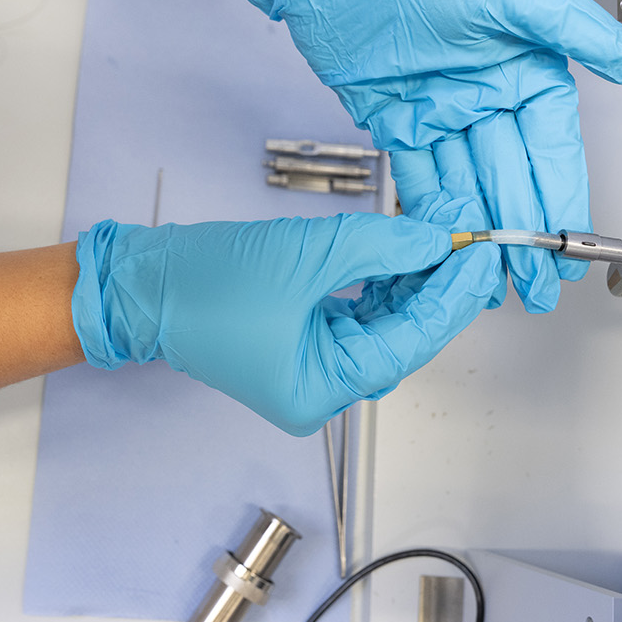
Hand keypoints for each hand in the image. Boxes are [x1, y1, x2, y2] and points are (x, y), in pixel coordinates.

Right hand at [72, 214, 502, 435]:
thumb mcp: (303, 257)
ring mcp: (308, 365)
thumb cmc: (202, 285)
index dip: (450, 295)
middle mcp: (319, 388)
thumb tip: (435, 241)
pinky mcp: (298, 340)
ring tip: (437, 233)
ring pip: (379, 323)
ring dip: (407, 279)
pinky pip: (353, 314)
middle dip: (434, 284)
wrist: (141, 284)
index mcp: (320, 388)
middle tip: (465, 235)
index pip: (408, 341)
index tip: (480, 254)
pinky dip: (376, 282)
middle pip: (400, 336)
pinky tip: (399, 250)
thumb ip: (378, 248)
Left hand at [234, 0, 621, 309]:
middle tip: (535, 286)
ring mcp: (441, 113)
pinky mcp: (396, 122)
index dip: (563, 200)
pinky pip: (420, 177)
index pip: (552, 148)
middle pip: (512, 178)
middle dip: (525, 235)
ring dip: (482, 234)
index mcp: (524, 70)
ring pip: (469, 185)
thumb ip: (576, 31)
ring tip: (493, 281)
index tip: (571, 247)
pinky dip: (433, 212)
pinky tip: (445, 248)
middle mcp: (486, 96)